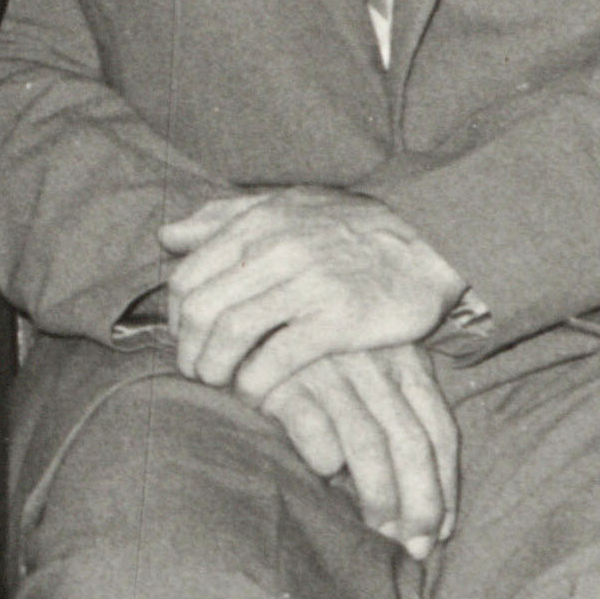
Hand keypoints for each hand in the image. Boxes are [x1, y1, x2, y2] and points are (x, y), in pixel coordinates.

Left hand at [157, 188, 462, 392]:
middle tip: (194, 369)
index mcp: (259, 222)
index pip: (189, 276)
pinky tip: (254, 393)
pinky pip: (278, 357)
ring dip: (213, 367)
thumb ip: (225, 217)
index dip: (176, 316)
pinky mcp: (339, 319)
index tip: (185, 338)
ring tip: (217, 382)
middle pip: (201, 308)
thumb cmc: (352, 228)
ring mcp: (308, 283)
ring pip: (232, 332)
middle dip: (187, 348)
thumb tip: (168, 236)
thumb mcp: (287, 205)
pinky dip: (256, 381)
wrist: (431, 240)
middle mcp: (277, 249)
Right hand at [255, 338, 461, 552]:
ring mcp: (328, 368)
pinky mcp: (283, 377)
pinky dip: (324, 456)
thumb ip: (395, 414)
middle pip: (411, 442)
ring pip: (369, 442)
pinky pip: (312, 425)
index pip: (439, 430)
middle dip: (421, 502)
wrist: (253, 318)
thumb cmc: (317, 356)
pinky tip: (326, 480)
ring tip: (381, 533)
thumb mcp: (371, 368)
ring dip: (380, 496)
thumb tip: (417, 496)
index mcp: (405, 360)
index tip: (442, 530)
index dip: (446, 486)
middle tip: (416, 547)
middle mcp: (373, 363)